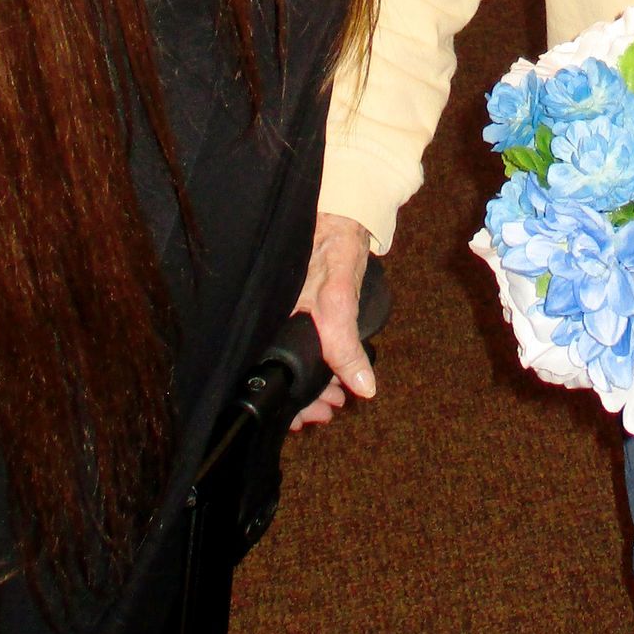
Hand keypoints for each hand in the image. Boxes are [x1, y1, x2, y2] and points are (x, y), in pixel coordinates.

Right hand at [289, 213, 375, 432]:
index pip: (270, 376)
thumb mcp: (339, 297)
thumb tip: (364, 387)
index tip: (309, 419)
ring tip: (332, 399)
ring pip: (289, 362)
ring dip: (310, 385)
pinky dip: (313, 365)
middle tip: (326, 412)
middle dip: (302, 399)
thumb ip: (344, 342)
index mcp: (272, 322)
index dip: (289, 403)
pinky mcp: (296, 311)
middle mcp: (272, 322)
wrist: (338, 215)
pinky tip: (329, 376)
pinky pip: (298, 348)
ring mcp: (283, 317)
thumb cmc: (331, 248)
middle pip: (278, 374)